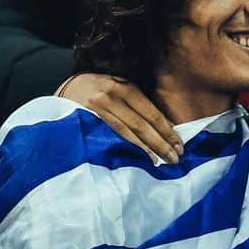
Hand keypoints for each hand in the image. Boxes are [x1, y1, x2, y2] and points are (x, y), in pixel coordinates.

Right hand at [58, 73, 182, 165]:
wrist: (68, 86)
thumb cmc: (102, 88)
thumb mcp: (122, 88)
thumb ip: (140, 105)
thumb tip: (167, 127)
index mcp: (126, 87)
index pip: (152, 113)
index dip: (167, 130)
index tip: (180, 145)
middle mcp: (113, 97)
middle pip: (141, 125)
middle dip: (160, 143)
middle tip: (175, 158)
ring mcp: (98, 110)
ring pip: (126, 133)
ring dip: (146, 149)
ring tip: (160, 162)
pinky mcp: (87, 121)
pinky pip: (109, 137)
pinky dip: (126, 148)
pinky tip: (137, 158)